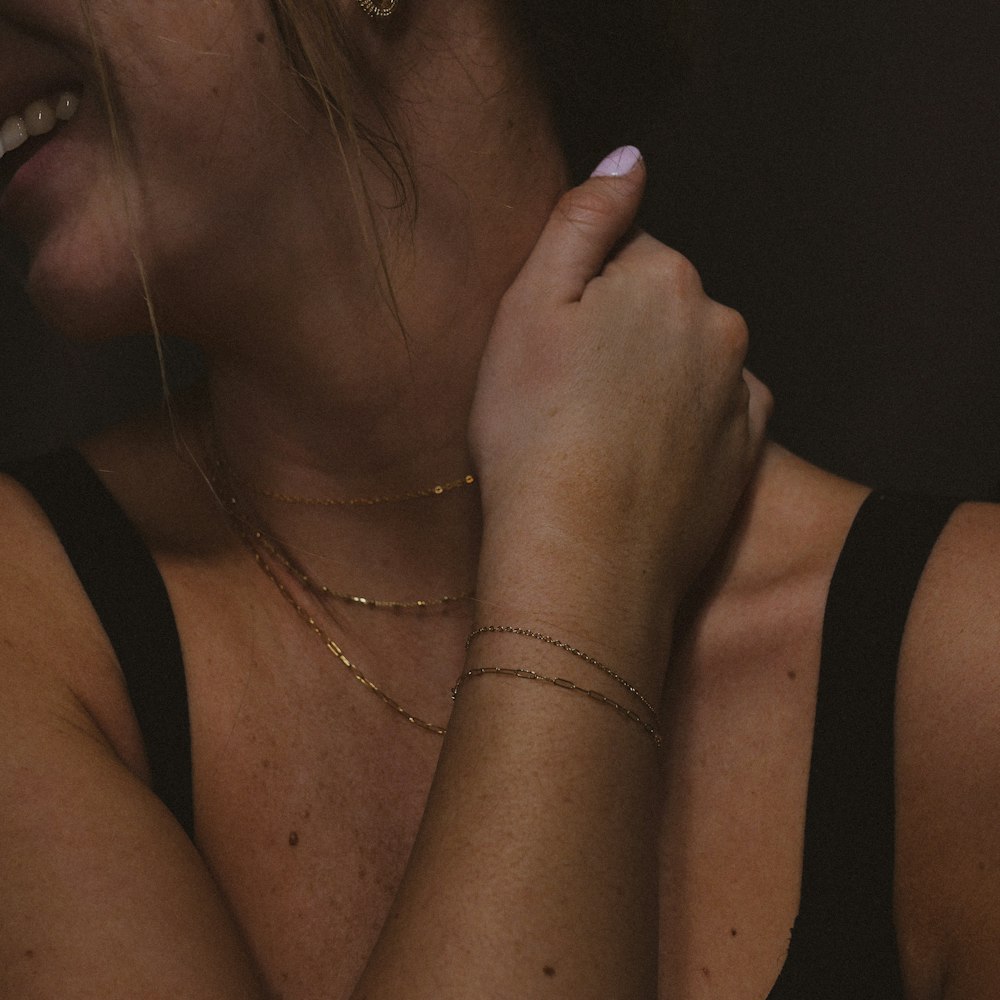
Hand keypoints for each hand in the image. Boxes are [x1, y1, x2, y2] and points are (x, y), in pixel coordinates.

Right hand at [470, 147, 769, 669]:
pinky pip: (714, 413)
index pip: (625, 254)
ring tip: (600, 437)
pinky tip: (640, 459)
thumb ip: (583, 219)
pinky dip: (683, 425)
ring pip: (689, 360)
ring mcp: (740, 391)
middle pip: (663, 307)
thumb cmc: (534, 429)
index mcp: (665, 277)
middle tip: (569, 396)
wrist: (582, 554)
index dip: (579, 298)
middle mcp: (720, 324)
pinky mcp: (746, 450)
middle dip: (622, 335)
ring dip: (653, 381)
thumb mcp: (529, 306)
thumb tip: (631, 159)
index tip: (552, 349)